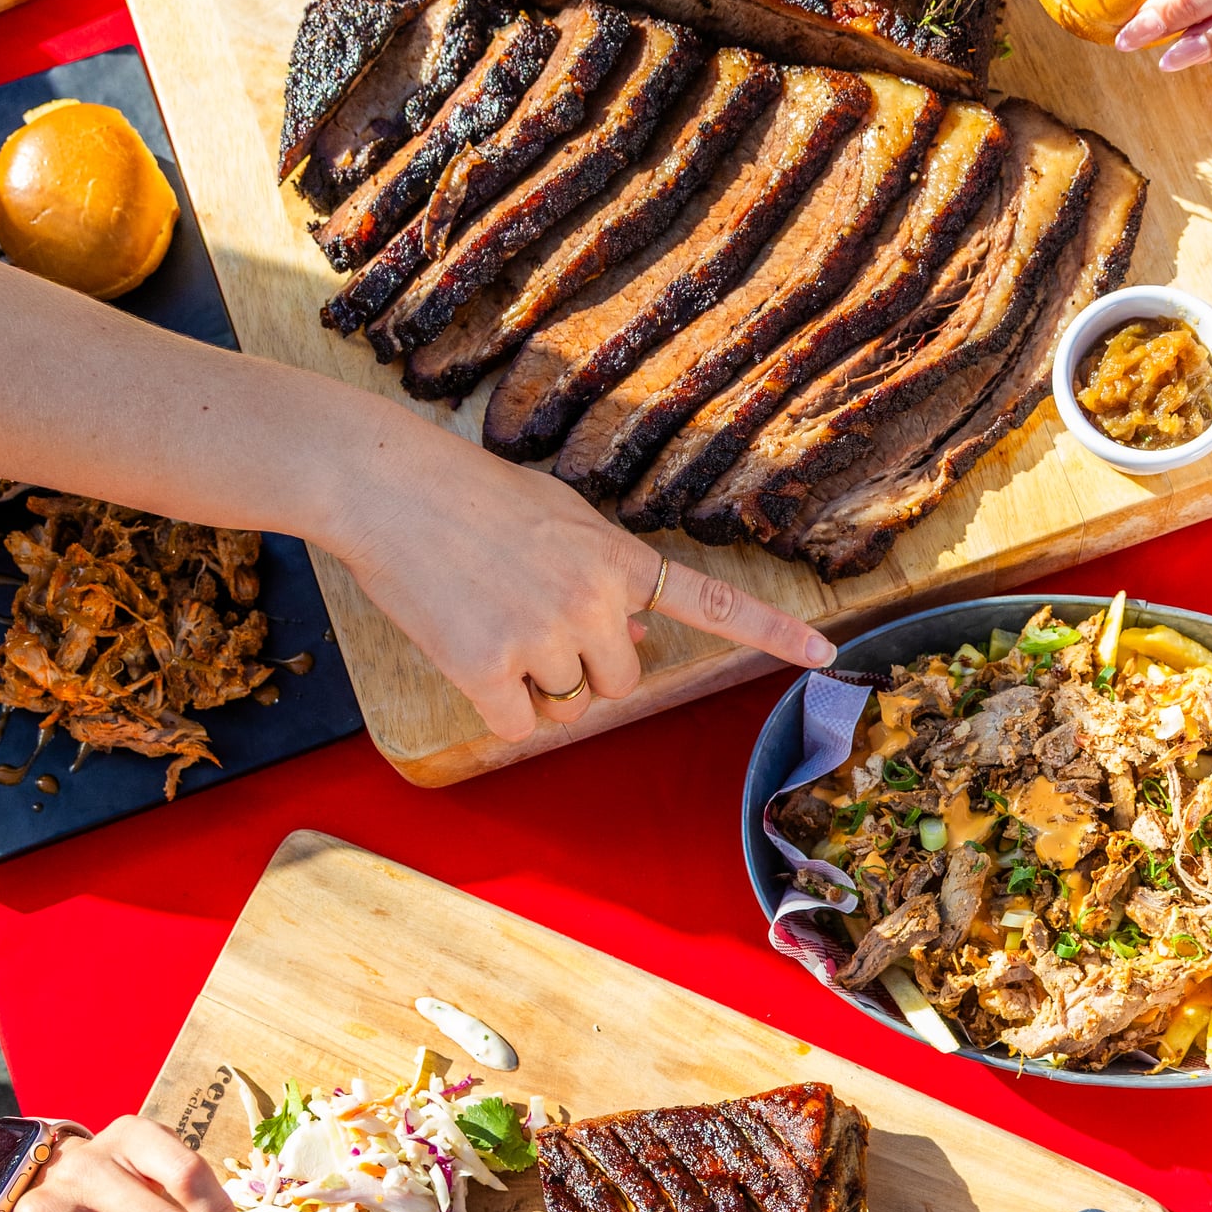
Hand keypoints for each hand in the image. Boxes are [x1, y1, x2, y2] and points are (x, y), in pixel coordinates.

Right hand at [341, 417, 836, 744]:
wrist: (385, 486)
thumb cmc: (469, 496)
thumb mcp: (560, 519)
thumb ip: (609, 576)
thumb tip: (641, 637)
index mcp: (620, 559)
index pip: (715, 601)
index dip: (773, 634)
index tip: (827, 654)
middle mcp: (596, 601)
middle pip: (622, 680)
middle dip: (583, 667)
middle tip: (526, 614)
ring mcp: (544, 638)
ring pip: (569, 706)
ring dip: (534, 684)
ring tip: (489, 618)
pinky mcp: (490, 671)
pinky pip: (520, 725)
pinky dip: (496, 706)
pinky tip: (467, 651)